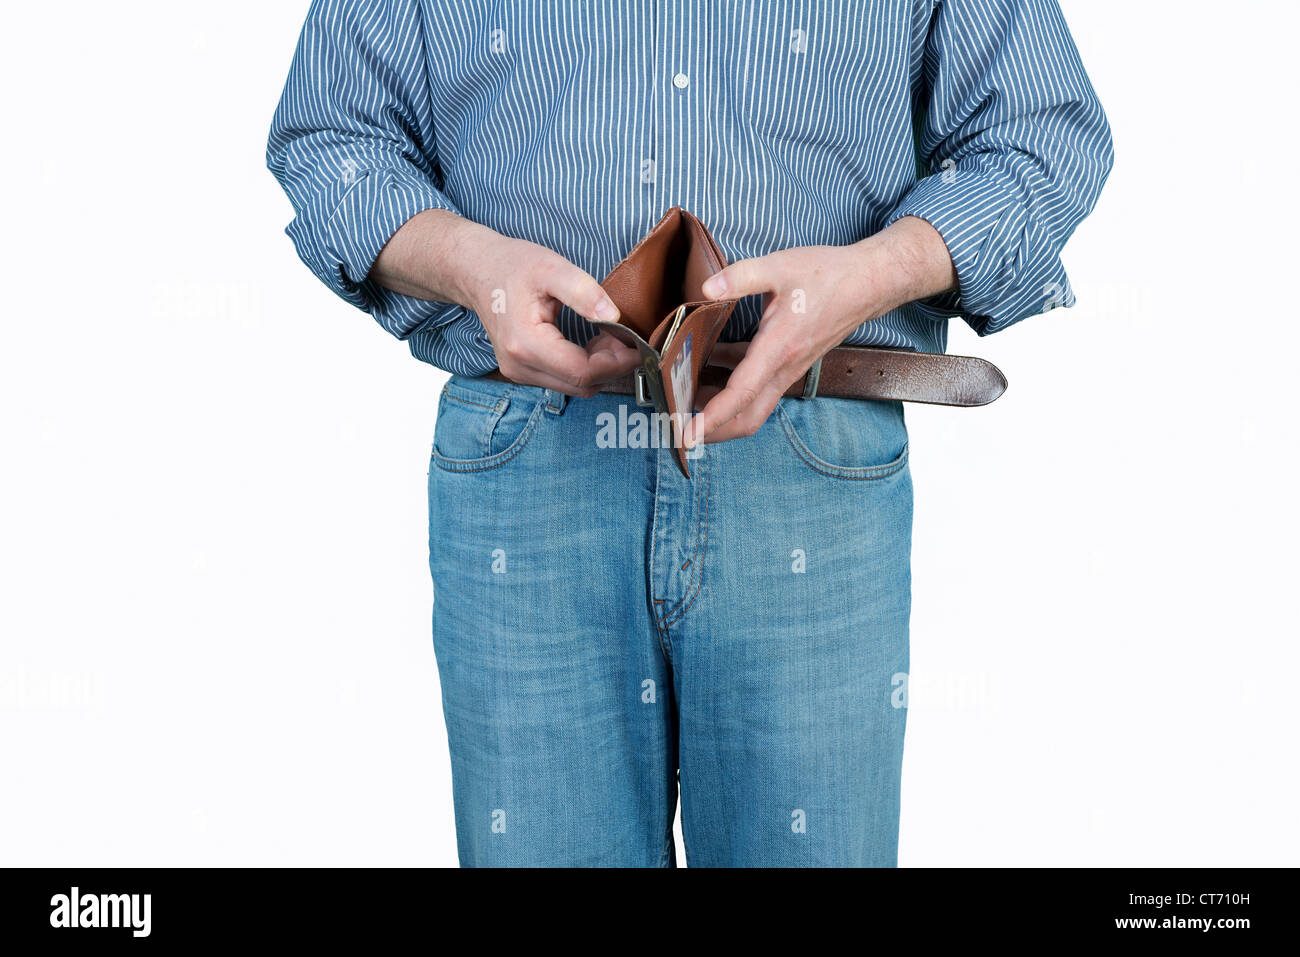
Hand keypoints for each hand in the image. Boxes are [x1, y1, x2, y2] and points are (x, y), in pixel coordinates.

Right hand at [370, 210, 639, 395]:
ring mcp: (519, 373)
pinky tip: (593, 344)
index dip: (617, 362)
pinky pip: (564, 381)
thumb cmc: (512, 266)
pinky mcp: (523, 372)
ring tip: (611, 337)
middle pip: (581, 385)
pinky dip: (585, 368)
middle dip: (612, 366)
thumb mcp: (552, 268)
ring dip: (599, 368)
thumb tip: (615, 316)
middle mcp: (519, 367)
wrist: (477, 270)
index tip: (638, 344)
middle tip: (627, 337)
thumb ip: (584, 292)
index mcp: (526, 344)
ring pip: (574, 387)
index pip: (583, 372)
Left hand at [682, 216, 957, 447]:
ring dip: (720, 414)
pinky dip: (731, 391)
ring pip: (753, 408)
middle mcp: (784, 367)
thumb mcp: (781, 266)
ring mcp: (788, 369)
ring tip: (684, 404)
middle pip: (747, 418)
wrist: (869, 283)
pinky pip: (758, 389)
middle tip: (678, 429)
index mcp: (779, 348)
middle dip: (713, 431)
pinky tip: (707, 370)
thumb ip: (741, 277)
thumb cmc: (829, 275)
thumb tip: (707, 289)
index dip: (713, 416)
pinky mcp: (789, 364)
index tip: (688, 432)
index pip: (741, 393)